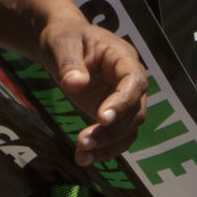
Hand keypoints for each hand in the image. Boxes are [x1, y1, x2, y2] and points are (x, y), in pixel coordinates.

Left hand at [40, 13, 146, 163]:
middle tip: (84, 141)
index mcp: (122, 57)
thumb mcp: (62, 43)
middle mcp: (129, 80)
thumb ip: (68, 62)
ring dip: (108, 145)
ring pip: (128, 129)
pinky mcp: (113, 114)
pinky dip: (103, 150)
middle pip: (135, 111)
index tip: (102, 118)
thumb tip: (76, 85)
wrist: (62, 44)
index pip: (134, 80)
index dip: (123, 101)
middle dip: (112, 130)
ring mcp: (123, 99)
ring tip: (81, 155)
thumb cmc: (65, 37)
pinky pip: (117, 137)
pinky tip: (82, 158)